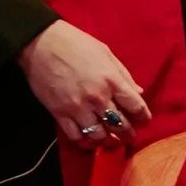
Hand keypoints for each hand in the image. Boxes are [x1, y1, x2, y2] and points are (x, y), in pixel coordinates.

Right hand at [17, 20, 152, 149]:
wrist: (41, 43)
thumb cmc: (76, 43)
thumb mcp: (106, 53)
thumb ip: (123, 75)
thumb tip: (138, 93)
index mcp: (112, 80)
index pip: (137, 107)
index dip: (144, 118)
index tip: (143, 121)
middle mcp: (98, 97)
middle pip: (121, 126)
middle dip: (128, 135)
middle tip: (128, 135)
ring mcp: (78, 108)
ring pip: (99, 136)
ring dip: (107, 140)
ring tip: (108, 138)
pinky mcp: (59, 114)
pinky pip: (76, 137)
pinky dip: (85, 142)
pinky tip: (89, 139)